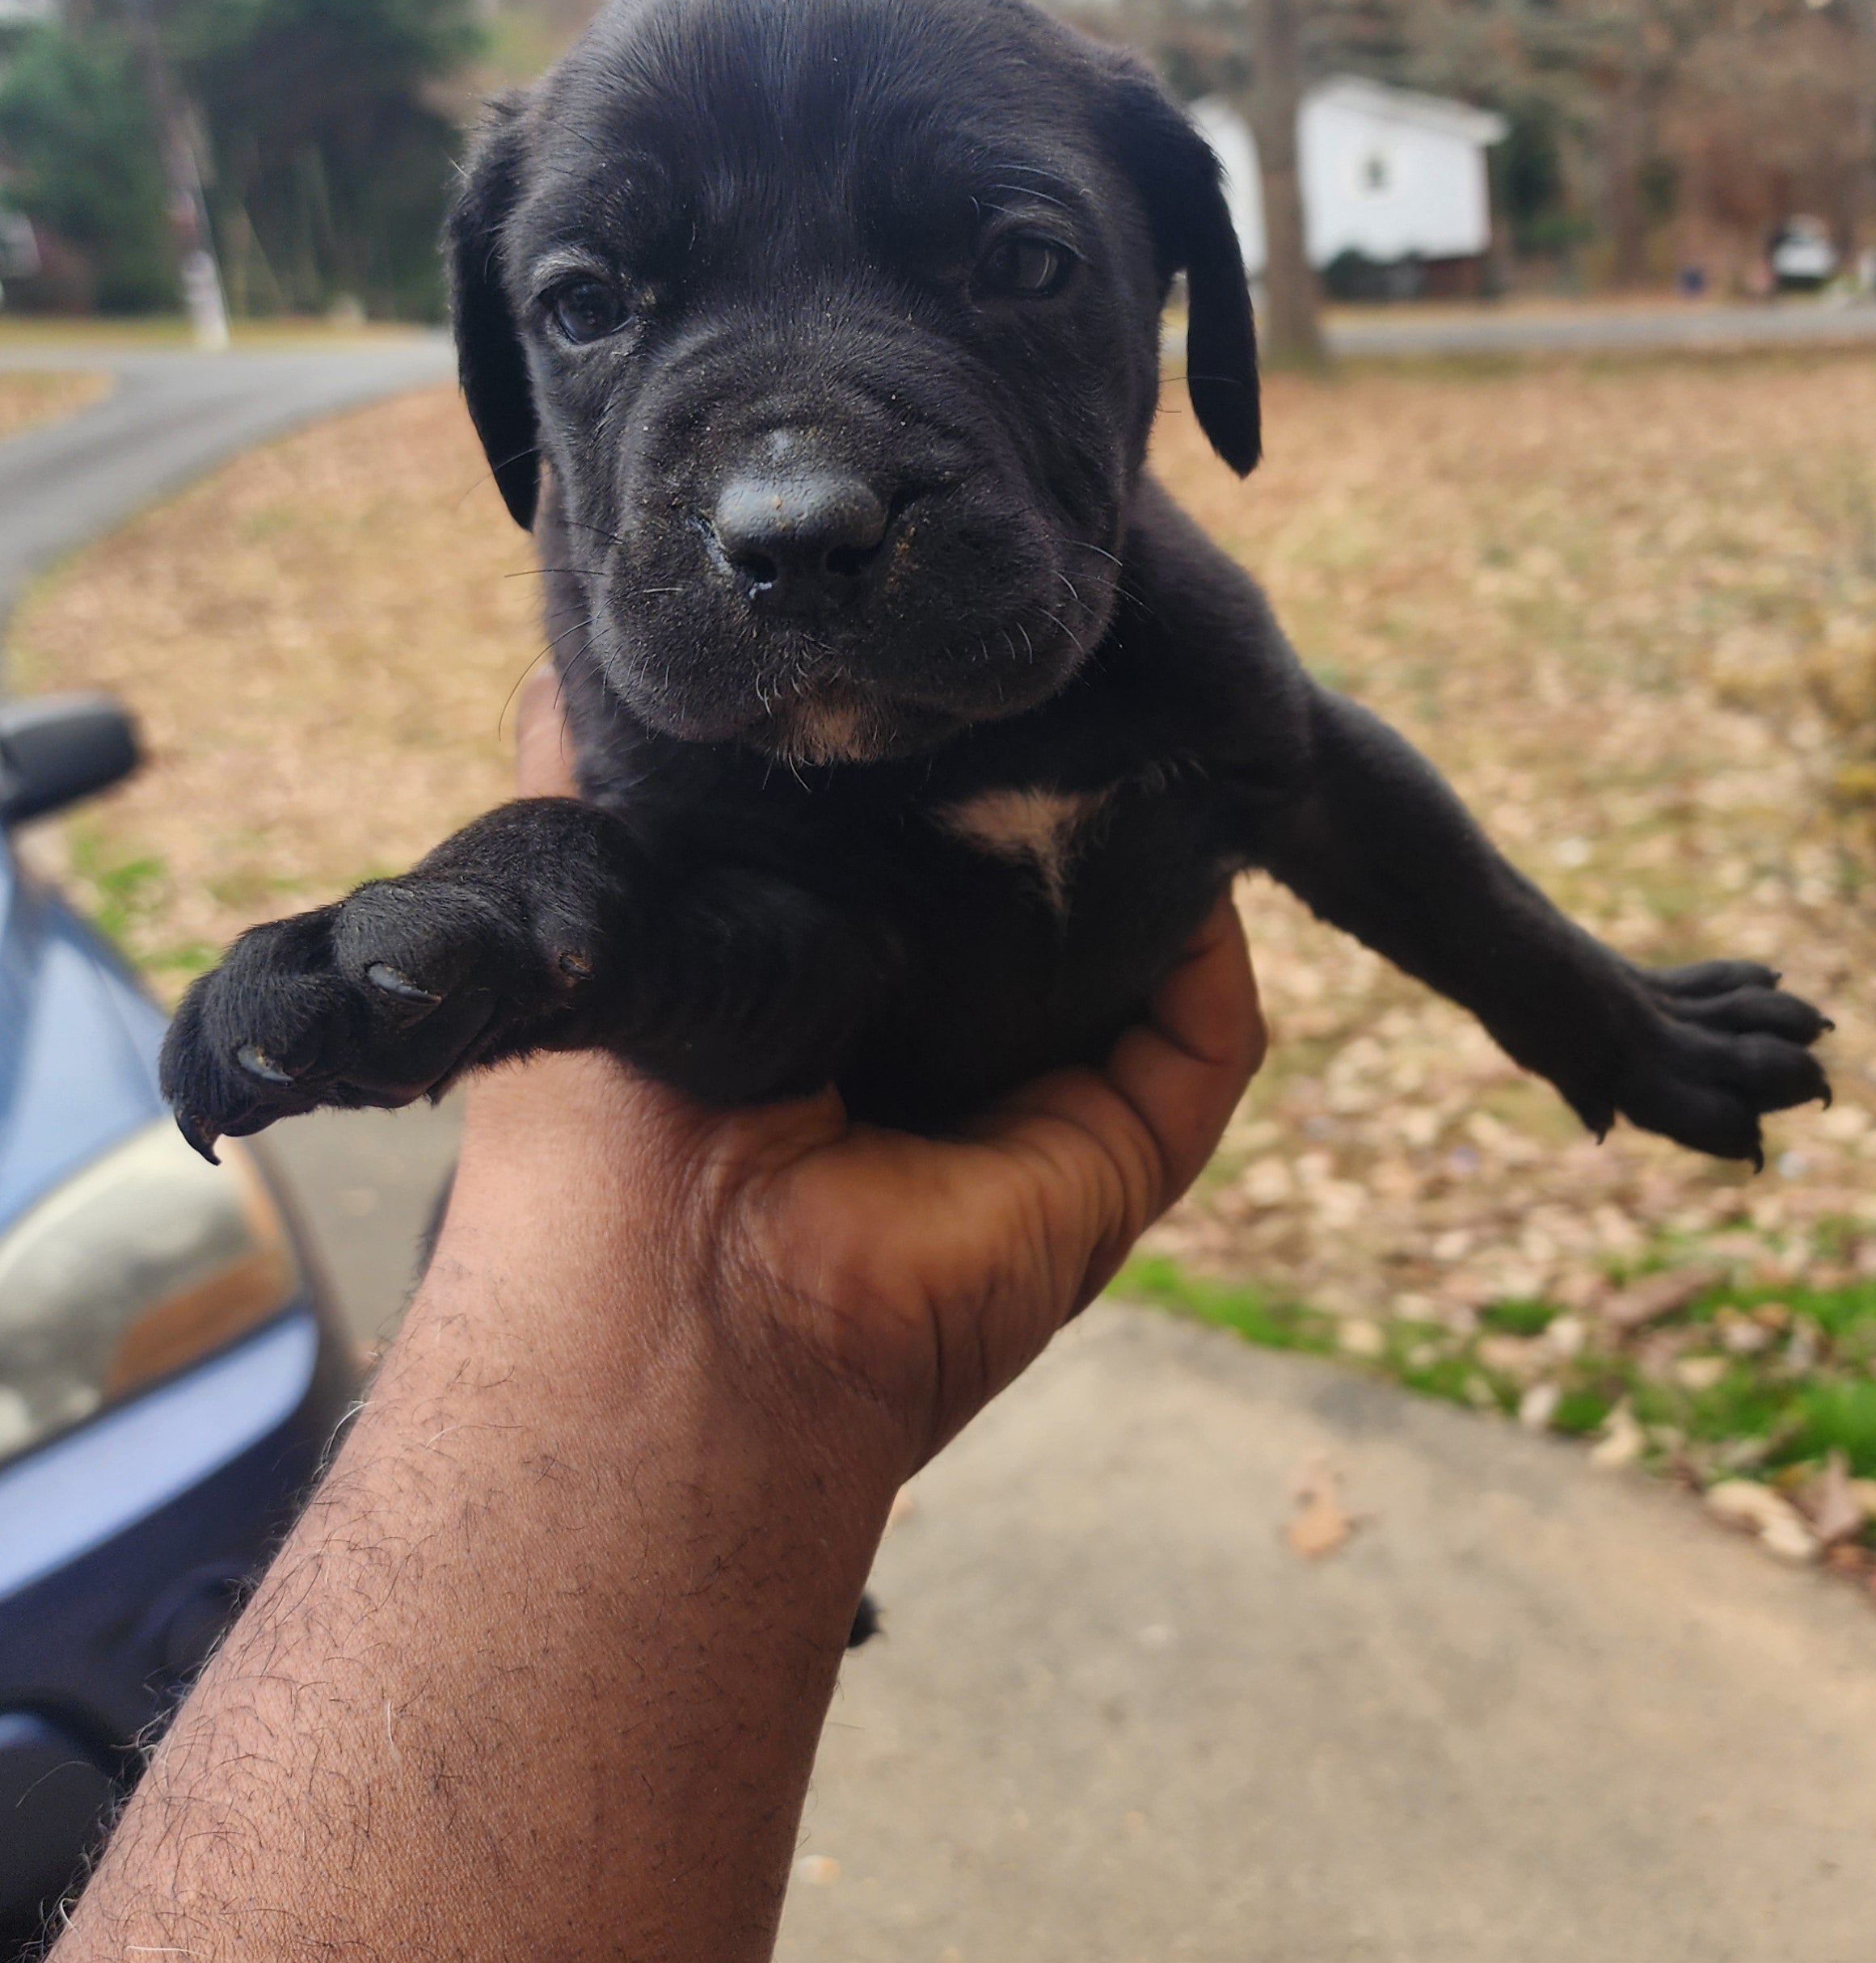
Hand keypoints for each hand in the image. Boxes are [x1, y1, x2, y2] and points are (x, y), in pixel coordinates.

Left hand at [433, 667, 1265, 1481]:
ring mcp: (1037, 1121)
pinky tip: (1197, 863)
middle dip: (1063, 811)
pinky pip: (1208, 1046)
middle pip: (1042, 918)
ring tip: (1156, 746)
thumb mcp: (586, 910)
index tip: (961, 681)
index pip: (917, 882)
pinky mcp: (1117, 1164)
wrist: (682, 1317)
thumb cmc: (608, 1127)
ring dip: (1159, 870)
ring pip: (1142, 973)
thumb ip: (580, 779)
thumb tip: (571, 645)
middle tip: (1079, 688)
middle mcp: (938, 1068)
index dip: (942, 786)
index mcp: (826, 1014)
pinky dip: (1216, 957)